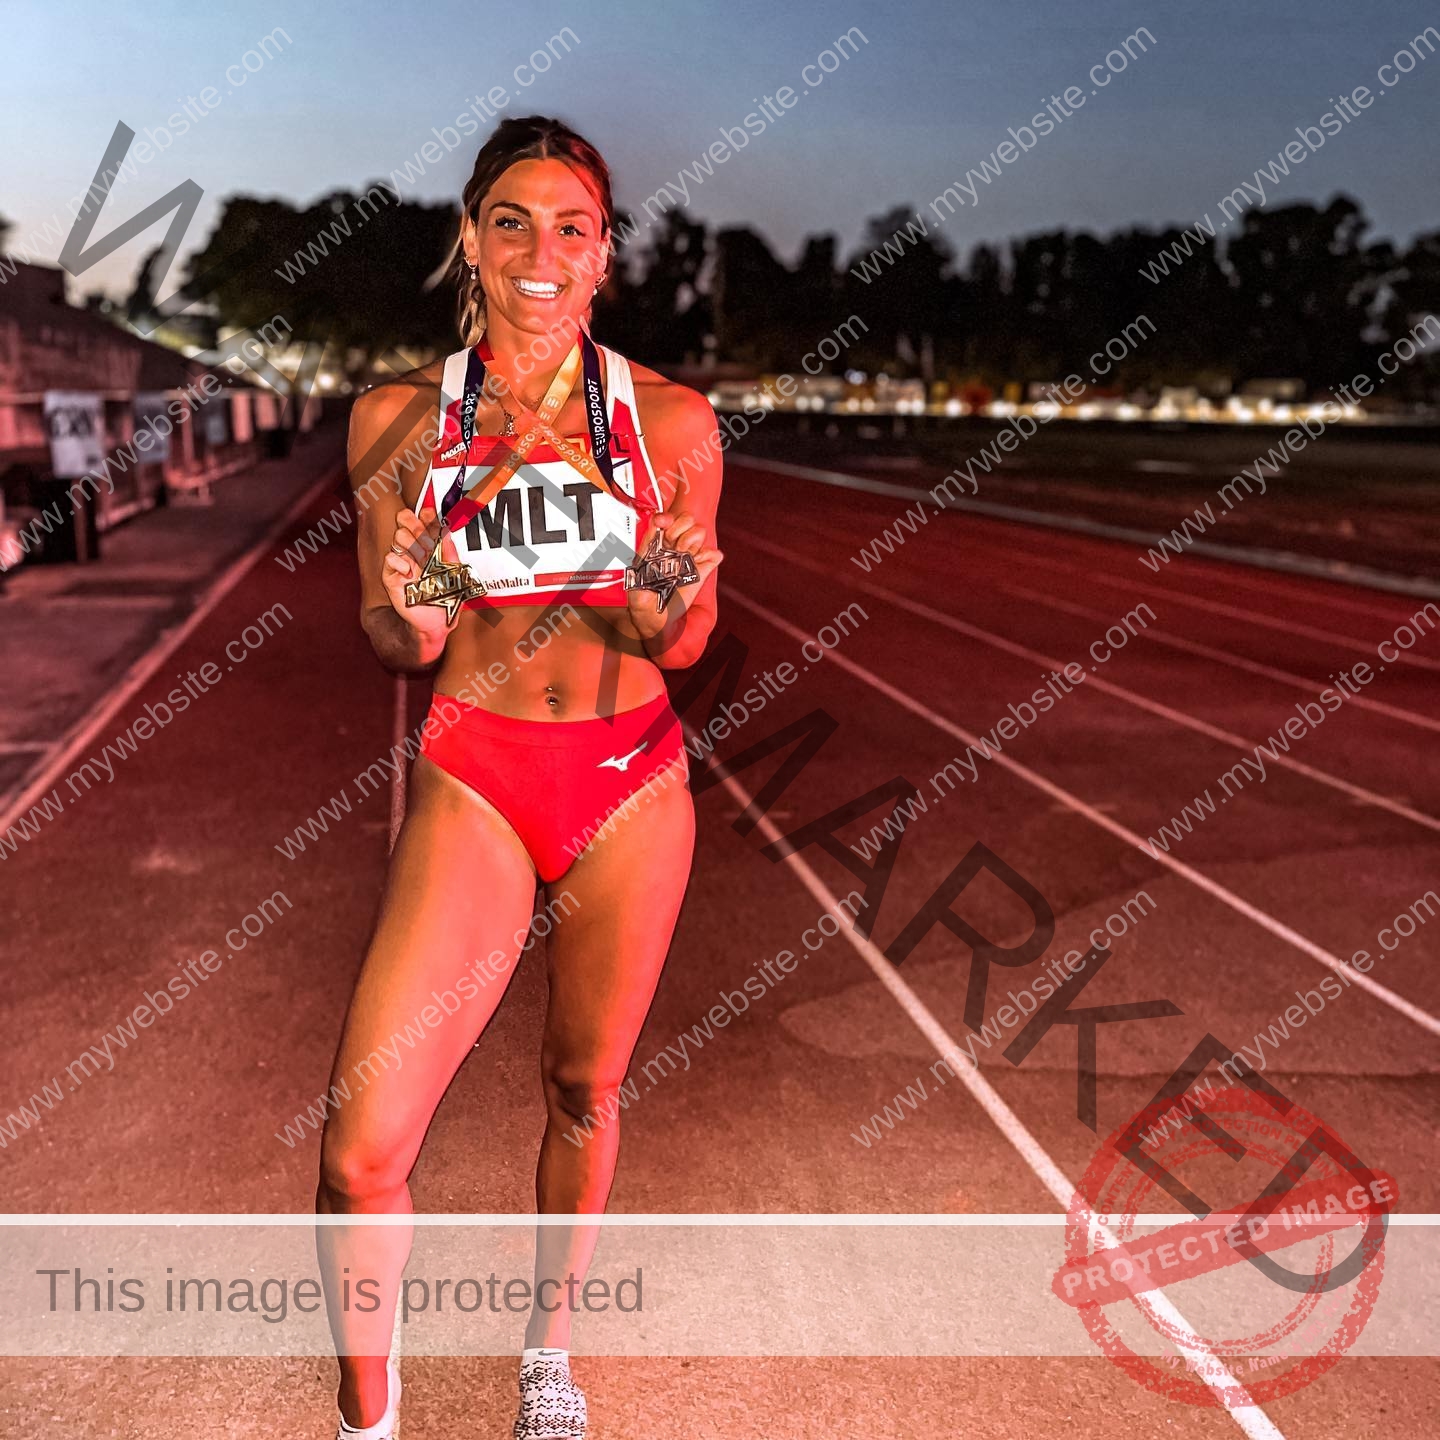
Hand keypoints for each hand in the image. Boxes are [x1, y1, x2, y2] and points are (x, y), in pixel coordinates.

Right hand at [381, 505, 463, 639]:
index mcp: (431, 548)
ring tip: (421, 557)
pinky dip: (398, 561)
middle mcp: (415, 552)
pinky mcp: (392, 577)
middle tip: (422, 534)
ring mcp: (403, 563)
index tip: (428, 513)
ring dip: (410, 542)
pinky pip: (389, 560)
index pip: (424, 523)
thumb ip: (451, 552)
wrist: (437, 622)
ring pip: (398, 538)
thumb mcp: (455, 573)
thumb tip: (447, 530)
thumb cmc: (447, 598)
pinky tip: (409, 571)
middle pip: (407, 524)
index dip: (425, 515)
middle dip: (415, 525)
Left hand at [626, 510, 722, 639]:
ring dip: (691, 542)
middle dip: (679, 529)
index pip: (666, 518)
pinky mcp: (702, 571)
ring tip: (682, 558)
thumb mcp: (637, 570)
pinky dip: (709, 557)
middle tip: (672, 546)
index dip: (666, 517)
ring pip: (700, 532)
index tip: (663, 523)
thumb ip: (645, 546)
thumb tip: (656, 525)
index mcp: (658, 545)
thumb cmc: (643, 598)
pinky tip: (695, 565)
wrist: (655, 620)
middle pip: (687, 519)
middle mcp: (675, 548)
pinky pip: (714, 554)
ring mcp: (690, 558)